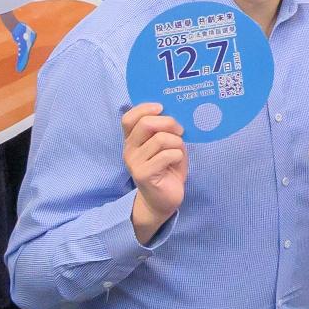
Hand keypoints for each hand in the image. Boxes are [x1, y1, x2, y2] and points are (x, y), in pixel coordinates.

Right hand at [124, 102, 187, 238]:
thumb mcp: (166, 146)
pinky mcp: (143, 174)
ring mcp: (134, 162)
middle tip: (180, 131)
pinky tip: (177, 161)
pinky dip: (177, 155)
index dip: (144, 108)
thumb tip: (173, 116)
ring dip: (176, 142)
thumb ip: (164, 131)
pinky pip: (166, 155)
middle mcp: (129, 150)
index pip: (128, 118)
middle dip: (168, 123)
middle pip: (145, 124)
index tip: (161, 108)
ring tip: (179, 151)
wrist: (164, 200)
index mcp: (132, 140)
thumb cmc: (167, 170)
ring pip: (160, 139)